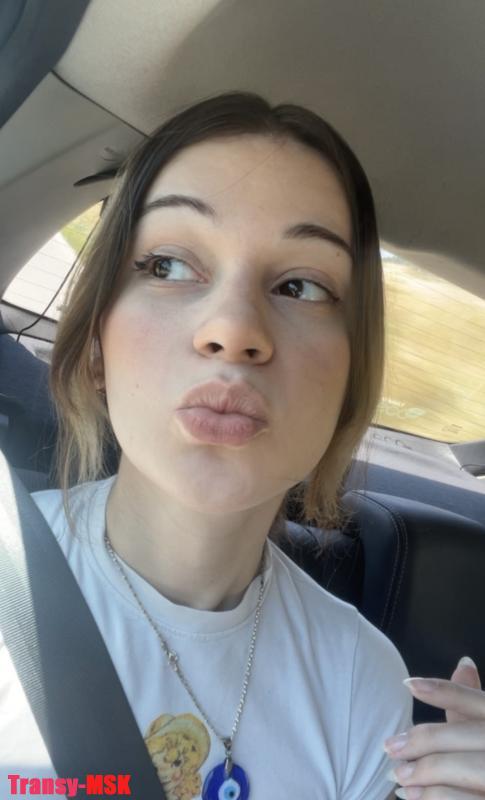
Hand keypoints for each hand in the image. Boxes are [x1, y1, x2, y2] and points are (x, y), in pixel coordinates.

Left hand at [383, 656, 484, 798]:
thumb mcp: (483, 732)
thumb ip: (470, 705)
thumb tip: (463, 663)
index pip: (476, 702)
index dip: (444, 691)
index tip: (408, 683)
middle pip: (464, 734)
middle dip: (423, 739)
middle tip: (390, 747)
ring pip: (459, 768)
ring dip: (422, 771)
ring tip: (398, 775)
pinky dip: (431, 796)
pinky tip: (410, 795)